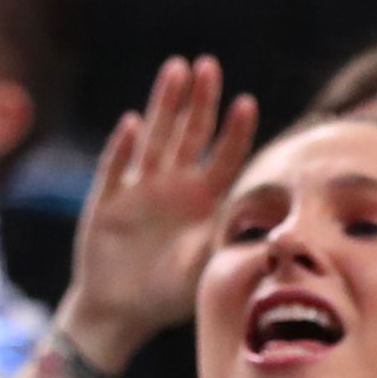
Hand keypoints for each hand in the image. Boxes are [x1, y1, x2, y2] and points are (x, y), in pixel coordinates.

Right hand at [58, 54, 254, 364]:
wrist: (119, 312)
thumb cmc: (168, 294)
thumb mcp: (203, 269)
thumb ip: (226, 243)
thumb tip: (269, 233)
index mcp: (202, 201)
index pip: (223, 158)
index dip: (233, 132)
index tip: (247, 103)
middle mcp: (172, 186)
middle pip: (188, 135)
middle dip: (199, 101)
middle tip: (209, 65)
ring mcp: (139, 189)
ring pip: (154, 139)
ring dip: (164, 105)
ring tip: (176, 69)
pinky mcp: (107, 201)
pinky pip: (115, 169)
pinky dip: (123, 147)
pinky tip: (132, 123)